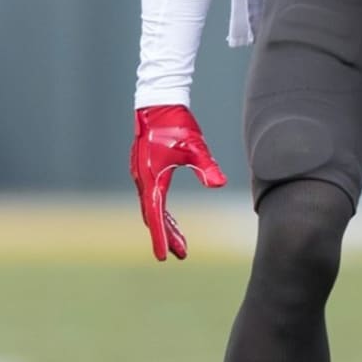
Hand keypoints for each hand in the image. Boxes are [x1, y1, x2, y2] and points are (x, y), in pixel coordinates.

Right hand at [130, 105, 227, 260]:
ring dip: (165, 225)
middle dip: (167, 236)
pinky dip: (162, 212)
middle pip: (154, 216)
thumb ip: (206, 166)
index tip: (164, 257)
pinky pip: (153, 198)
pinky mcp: (147, 170)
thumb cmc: (176, 124)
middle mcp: (143, 180)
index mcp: (152, 178)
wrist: (159, 103)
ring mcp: (143, 176)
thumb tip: (218, 184)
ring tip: (180, 243)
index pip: (156, 216)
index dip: (161, 238)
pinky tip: (171, 220)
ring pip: (153, 209)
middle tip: (181, 254)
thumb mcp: (194, 146)